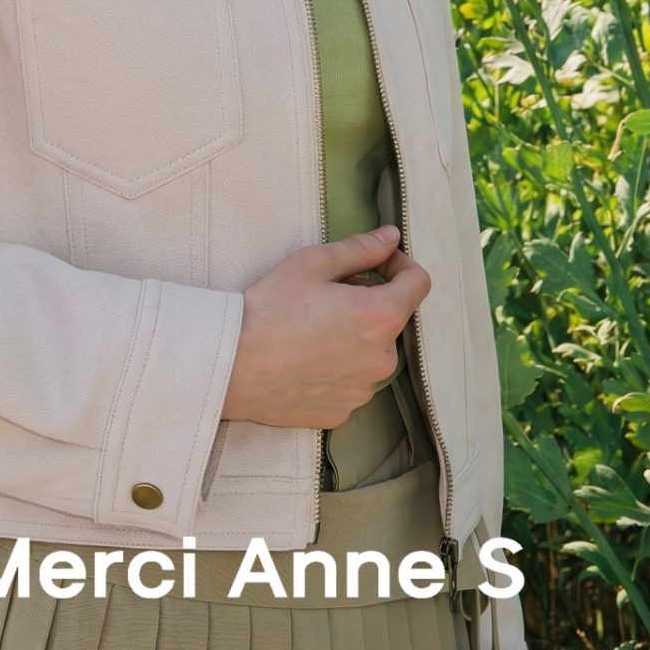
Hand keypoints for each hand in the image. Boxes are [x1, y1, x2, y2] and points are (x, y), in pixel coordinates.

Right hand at [220, 224, 431, 427]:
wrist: (231, 364)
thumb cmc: (270, 308)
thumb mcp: (313, 263)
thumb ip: (360, 248)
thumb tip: (391, 237)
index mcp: (381, 316)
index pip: (418, 283)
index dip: (399, 264)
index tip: (376, 261)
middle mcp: (382, 359)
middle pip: (390, 318)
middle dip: (367, 301)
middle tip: (325, 294)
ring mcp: (363, 390)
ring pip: (370, 352)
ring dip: (353, 336)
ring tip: (310, 328)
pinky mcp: (342, 413)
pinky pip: (350, 381)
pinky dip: (337, 367)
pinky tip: (304, 359)